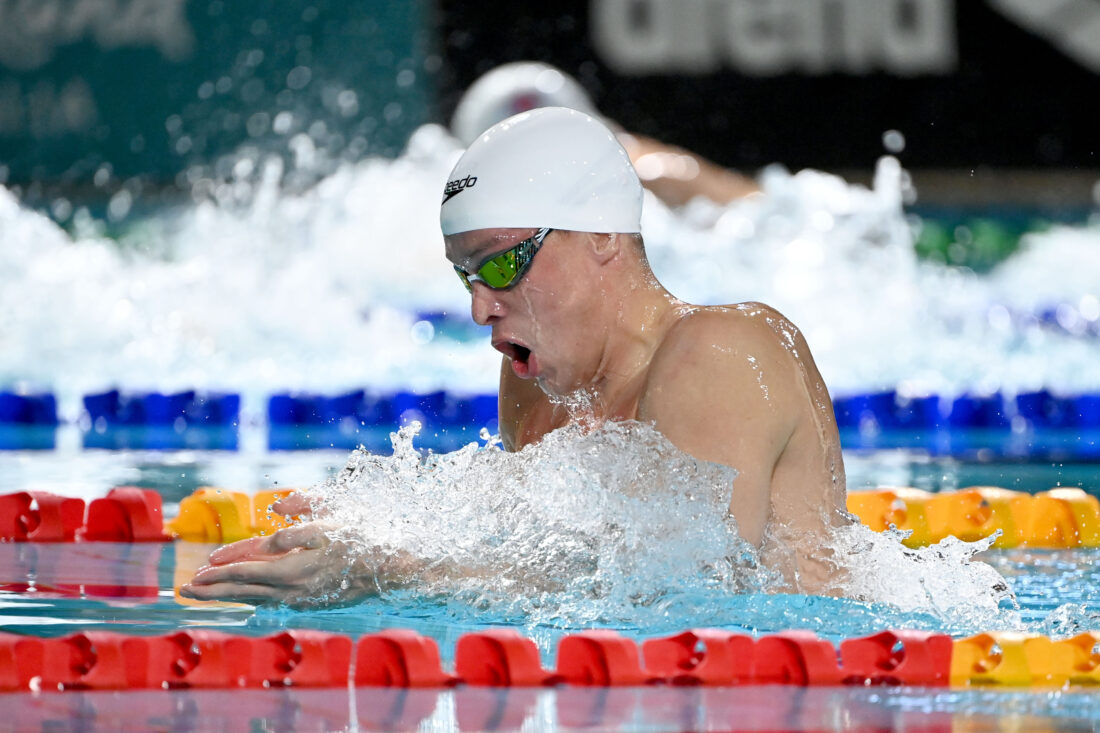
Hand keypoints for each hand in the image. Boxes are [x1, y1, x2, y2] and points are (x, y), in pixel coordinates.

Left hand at [179, 522, 372, 607]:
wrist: (390, 567)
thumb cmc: (361, 536)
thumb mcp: (331, 514)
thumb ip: (300, 510)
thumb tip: (273, 512)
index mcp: (296, 563)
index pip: (250, 564)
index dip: (227, 562)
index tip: (206, 562)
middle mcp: (294, 584)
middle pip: (245, 586)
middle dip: (212, 588)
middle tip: (184, 589)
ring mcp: (300, 597)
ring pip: (254, 597)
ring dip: (224, 596)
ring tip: (199, 595)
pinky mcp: (307, 602)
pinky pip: (269, 601)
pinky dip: (248, 598)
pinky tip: (238, 597)